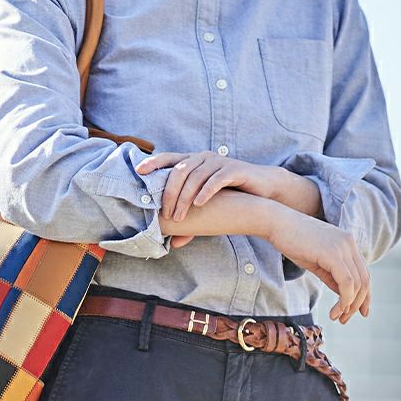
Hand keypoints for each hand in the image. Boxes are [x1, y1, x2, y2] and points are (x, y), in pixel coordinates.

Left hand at [136, 151, 277, 220]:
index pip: (168, 158)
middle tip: (166, 214)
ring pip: (195, 176)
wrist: (262, 189)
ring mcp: (218, 162)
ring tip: (179, 216)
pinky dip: (206, 192)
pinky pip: (216, 180)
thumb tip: (174, 242)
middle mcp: (203, 158)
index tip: (138, 172)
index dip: (153, 163)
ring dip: (184, 198)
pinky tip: (199, 204)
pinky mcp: (233, 170)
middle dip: (169, 193)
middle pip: (179, 170)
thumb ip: (192, 221)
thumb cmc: (230, 198)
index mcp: (193, 161)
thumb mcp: (207, 207)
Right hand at [265, 207, 370, 322]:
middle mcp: (349, 243)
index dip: (364, 295)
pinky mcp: (333, 254)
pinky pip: (347, 283)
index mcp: (347, 242)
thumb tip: (343, 294)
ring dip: (350, 305)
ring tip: (337, 317)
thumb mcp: (315, 261)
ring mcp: (343, 247)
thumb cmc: (290, 240)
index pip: (364, 272)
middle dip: (358, 304)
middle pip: (364, 280)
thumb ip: (331, 275)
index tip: (358, 311)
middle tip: (344, 319)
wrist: (275, 223)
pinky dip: (345, 300)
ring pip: (358, 284)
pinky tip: (336, 310)